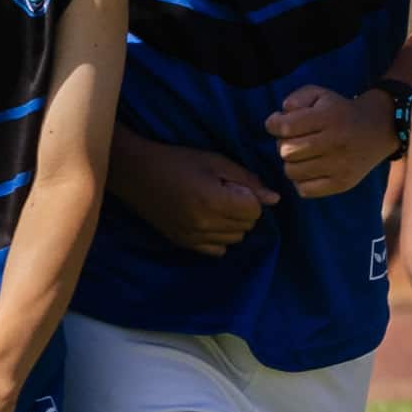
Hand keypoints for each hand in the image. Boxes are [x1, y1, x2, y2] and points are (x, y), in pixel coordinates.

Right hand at [113, 132, 271, 257]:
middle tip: (223, 192)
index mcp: (213, 201)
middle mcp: (204, 224)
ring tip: (214, 205)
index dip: (250, 196)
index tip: (234, 185)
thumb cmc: (178, 161)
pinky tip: (207, 220)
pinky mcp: (183, 244)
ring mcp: (193, 237)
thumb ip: (247, 180)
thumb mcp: (215, 161)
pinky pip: (217, 250)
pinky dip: (219, 237)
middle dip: (243, 210)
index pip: (254, 212)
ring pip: (234, 239)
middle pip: (247, 227)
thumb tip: (275, 199)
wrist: (136, 173)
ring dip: (233, 224)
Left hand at [266, 78, 399, 201]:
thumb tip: (280, 116)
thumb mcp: (320, 94)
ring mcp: (340, 166)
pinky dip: (301, 181)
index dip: (273, 124)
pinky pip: (305, 190)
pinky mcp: (342, 183)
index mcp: (329, 117)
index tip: (277, 124)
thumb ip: (296, 99)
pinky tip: (309, 169)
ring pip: (292, 172)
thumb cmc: (341, 110)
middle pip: (286, 151)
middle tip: (293, 139)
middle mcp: (335, 142)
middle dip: (283, 143)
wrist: (379, 128)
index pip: (285, 127)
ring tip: (301, 155)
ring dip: (291, 163)